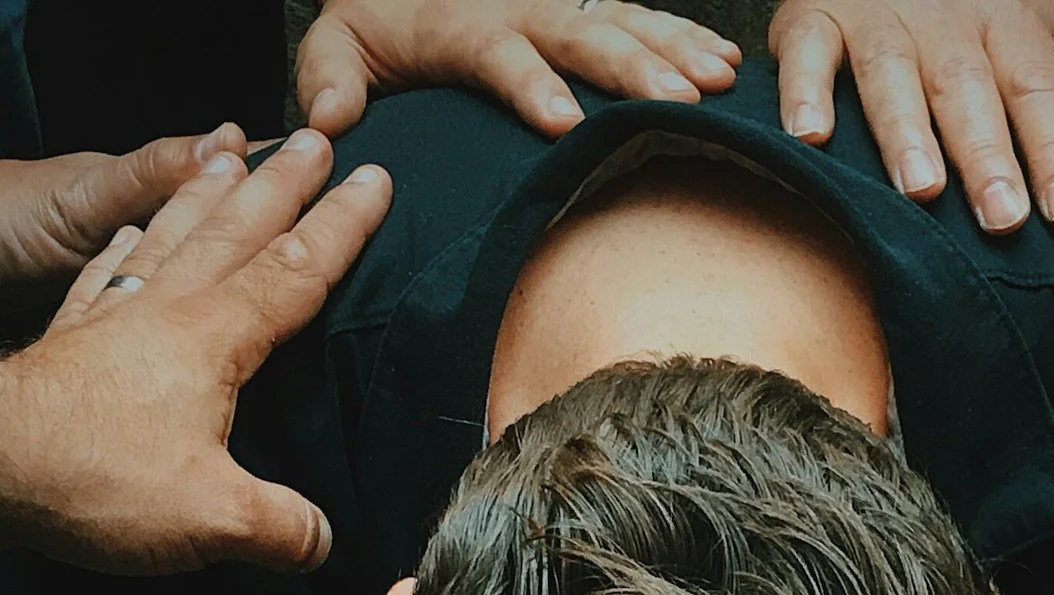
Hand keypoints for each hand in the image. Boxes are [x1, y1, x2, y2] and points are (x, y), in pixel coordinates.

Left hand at [0, 130, 390, 572]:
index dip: (340, 227)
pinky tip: (131, 234)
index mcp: (214, 338)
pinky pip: (108, 272)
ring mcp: (116, 314)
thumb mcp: (214, 518)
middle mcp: (167, 309)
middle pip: (237, 230)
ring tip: (232, 156)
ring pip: (173, 234)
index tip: (375, 181)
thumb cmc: (99, 478)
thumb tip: (320, 539)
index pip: (294, 271)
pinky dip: (126, 245)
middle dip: (283, 184)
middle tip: (315, 140)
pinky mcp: (73, 337)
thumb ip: (281, 526)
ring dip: (209, 194)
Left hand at [297, 0, 740, 139]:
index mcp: (461, 23)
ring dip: (673, 50)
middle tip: (676, 103)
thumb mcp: (337, 44)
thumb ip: (328, 77)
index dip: (530, 84)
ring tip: (717, 82)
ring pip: (621, 20)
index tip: (561, 122)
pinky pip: (638, 14)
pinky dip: (683, 34)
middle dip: (632, 68)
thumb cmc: (375, 20)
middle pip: (580, 33)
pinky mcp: (582, 6)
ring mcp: (555, 3)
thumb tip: (329, 121)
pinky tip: (725, 61)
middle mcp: (518, 5)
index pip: (500, 52)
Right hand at [770, 0, 1053, 233]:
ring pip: (894, 74)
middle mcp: (949, 24)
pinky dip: (804, 93)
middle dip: (988, 153)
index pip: (1043, 93)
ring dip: (905, 131)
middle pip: (973, 91)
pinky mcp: (814, 18)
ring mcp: (880, 19)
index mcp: (1014, 29)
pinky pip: (807, 54)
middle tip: (1003, 218)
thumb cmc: (985, 15)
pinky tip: (812, 138)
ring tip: (921, 188)